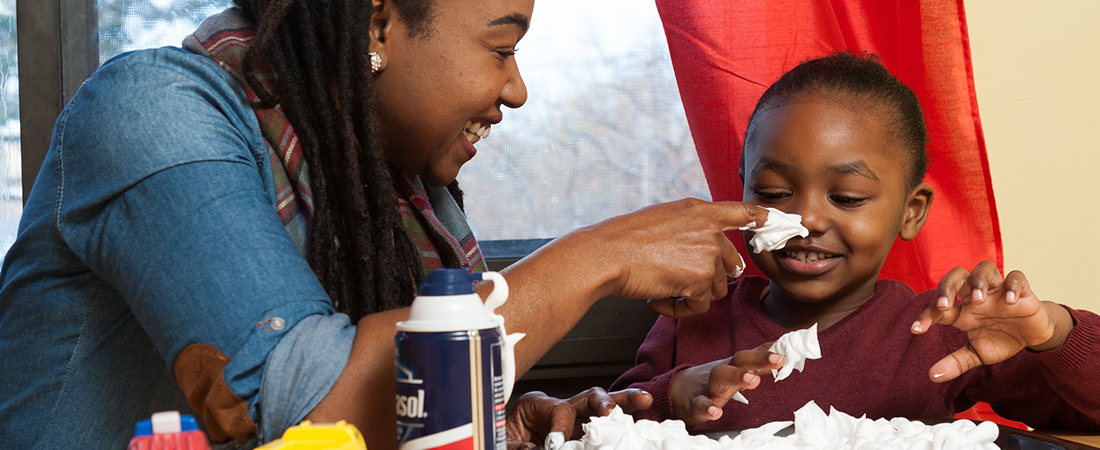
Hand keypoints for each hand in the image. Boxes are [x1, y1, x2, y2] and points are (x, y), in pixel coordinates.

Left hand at [505, 388, 652, 449]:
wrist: (507, 445)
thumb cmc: (506, 442)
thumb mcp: (503, 443)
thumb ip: (517, 446)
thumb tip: (535, 448)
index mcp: (536, 405)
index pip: (559, 409)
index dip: (560, 427)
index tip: (556, 444)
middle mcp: (559, 408)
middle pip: (587, 396)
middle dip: (604, 401)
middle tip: (611, 412)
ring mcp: (575, 419)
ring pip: (602, 406)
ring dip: (623, 403)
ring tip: (643, 400)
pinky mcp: (583, 433)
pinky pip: (605, 426)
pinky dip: (622, 423)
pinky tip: (638, 422)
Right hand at [582, 199, 767, 318]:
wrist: (607, 254)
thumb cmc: (624, 240)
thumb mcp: (662, 219)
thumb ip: (689, 228)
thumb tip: (705, 250)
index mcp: (699, 211)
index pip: (741, 212)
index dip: (762, 217)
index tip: (778, 221)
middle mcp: (709, 229)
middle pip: (731, 264)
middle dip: (708, 279)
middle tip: (678, 281)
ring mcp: (707, 254)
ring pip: (716, 289)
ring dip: (691, 295)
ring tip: (660, 289)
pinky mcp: (700, 279)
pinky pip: (699, 306)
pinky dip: (678, 309)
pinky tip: (657, 300)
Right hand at [670, 345, 784, 426]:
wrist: (679, 391)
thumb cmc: (716, 380)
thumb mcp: (736, 369)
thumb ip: (759, 361)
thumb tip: (784, 349)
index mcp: (734, 365)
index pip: (753, 354)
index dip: (770, 352)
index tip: (788, 349)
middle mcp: (723, 372)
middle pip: (739, 361)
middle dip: (759, 358)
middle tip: (778, 359)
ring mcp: (708, 387)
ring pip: (720, 377)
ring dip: (737, 377)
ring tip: (753, 381)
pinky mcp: (696, 403)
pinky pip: (700, 404)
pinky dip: (707, 408)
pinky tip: (716, 412)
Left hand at [911, 261, 1073, 382]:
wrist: (1033, 336)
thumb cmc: (1001, 339)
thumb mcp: (977, 354)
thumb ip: (956, 363)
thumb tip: (932, 377)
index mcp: (963, 311)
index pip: (938, 307)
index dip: (925, 316)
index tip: (915, 330)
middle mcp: (977, 296)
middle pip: (956, 276)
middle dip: (947, 287)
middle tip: (944, 305)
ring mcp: (998, 290)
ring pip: (984, 269)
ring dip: (978, 281)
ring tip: (979, 299)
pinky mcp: (1022, 290)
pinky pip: (1016, 277)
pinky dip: (1013, 285)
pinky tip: (1010, 301)